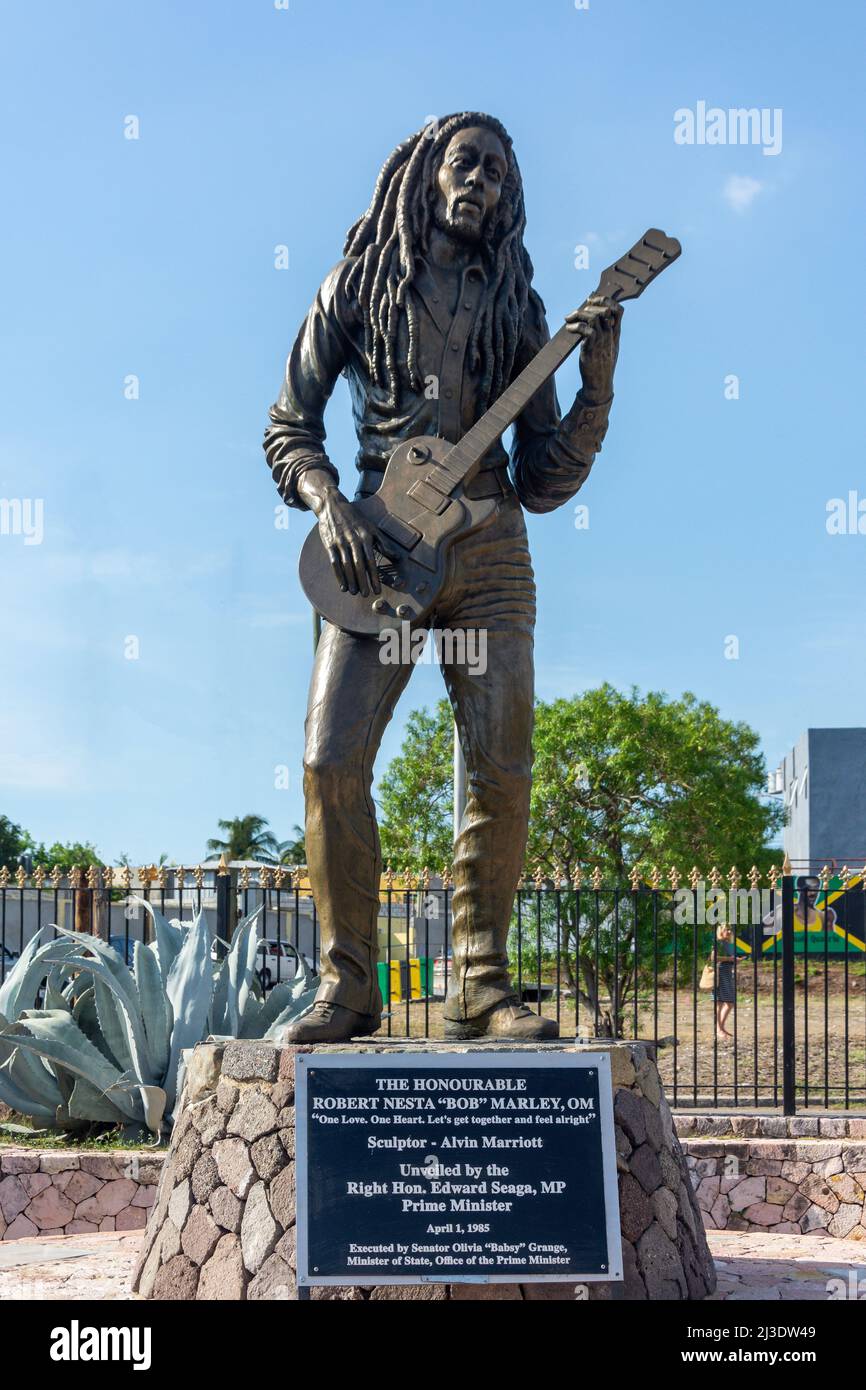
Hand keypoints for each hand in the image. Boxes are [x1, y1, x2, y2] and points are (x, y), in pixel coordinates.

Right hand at [298, 471, 388, 596]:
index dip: (374, 576)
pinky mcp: (330, 544)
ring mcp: (340, 542)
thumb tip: (398, 557)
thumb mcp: (371, 528)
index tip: (377, 589)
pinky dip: (338, 575)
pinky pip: (334, 562)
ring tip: (355, 592)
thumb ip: (383, 543)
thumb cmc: (356, 519)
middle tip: (367, 594)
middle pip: (359, 564)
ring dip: (351, 580)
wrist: (333, 506)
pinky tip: (342, 586)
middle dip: (363, 581)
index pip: (371, 560)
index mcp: (365, 537)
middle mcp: (353, 540)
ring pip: (346, 565)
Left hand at [565, 294, 622, 403]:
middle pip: (604, 309)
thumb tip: (595, 321)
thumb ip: (606, 333)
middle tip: (575, 312)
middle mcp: (610, 334)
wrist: (599, 383)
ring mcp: (602, 340)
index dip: (606, 300)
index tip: (591, 300)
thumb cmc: (601, 365)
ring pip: (594, 317)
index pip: (618, 310)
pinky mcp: (591, 347)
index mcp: (615, 333)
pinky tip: (568, 329)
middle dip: (588, 305)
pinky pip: (585, 329)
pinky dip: (575, 326)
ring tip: (569, 319)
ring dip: (579, 314)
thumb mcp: (608, 347)